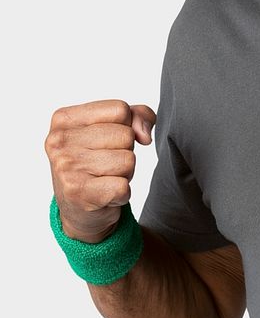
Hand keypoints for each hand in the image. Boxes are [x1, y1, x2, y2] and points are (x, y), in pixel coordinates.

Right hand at [45, 99, 155, 242]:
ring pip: (128, 160)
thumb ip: (137, 115)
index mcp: (64, 119)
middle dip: (125, 151)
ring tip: (105, 178)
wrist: (79, 208)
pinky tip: (105, 194)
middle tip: (106, 164)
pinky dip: (122, 193)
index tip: (109, 141)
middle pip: (126, 135)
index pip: (120, 109)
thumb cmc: (97, 162)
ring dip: (125, 173)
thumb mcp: (113, 129)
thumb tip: (144, 134)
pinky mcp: (77, 193)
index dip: (127, 126)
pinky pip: (123, 186)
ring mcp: (66, 167)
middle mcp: (59, 141)